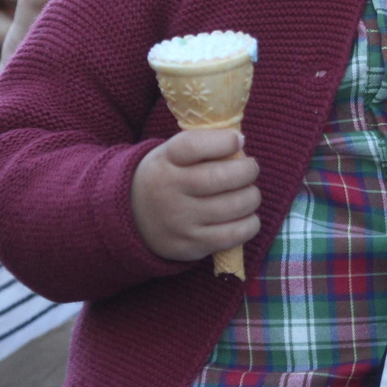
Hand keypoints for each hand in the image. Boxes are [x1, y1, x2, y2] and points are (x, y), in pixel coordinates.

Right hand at [132, 130, 259, 261]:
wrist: (134, 219)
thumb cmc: (167, 178)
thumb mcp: (171, 155)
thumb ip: (202, 146)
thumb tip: (241, 143)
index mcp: (164, 161)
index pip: (193, 145)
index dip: (223, 141)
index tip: (238, 140)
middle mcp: (168, 190)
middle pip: (219, 177)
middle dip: (247, 170)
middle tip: (251, 168)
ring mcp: (179, 221)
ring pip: (232, 206)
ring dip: (252, 197)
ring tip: (250, 193)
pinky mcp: (191, 245)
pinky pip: (232, 235)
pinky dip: (250, 224)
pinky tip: (247, 217)